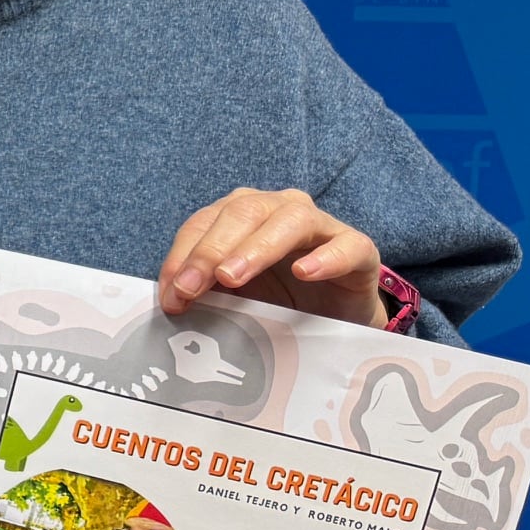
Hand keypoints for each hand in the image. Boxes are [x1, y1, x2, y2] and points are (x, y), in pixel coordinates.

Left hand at [158, 188, 385, 327]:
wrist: (334, 320)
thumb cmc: (277, 300)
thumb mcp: (232, 296)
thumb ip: (204, 290)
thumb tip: (171, 301)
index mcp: (240, 215)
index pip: (203, 223)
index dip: (182, 256)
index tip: (171, 295)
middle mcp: (278, 209)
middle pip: (241, 214)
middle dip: (210, 251)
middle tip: (192, 287)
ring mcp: (321, 226)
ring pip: (290, 220)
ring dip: (257, 248)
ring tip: (232, 277)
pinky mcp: (358, 248)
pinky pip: (346, 245)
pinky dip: (325, 258)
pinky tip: (304, 273)